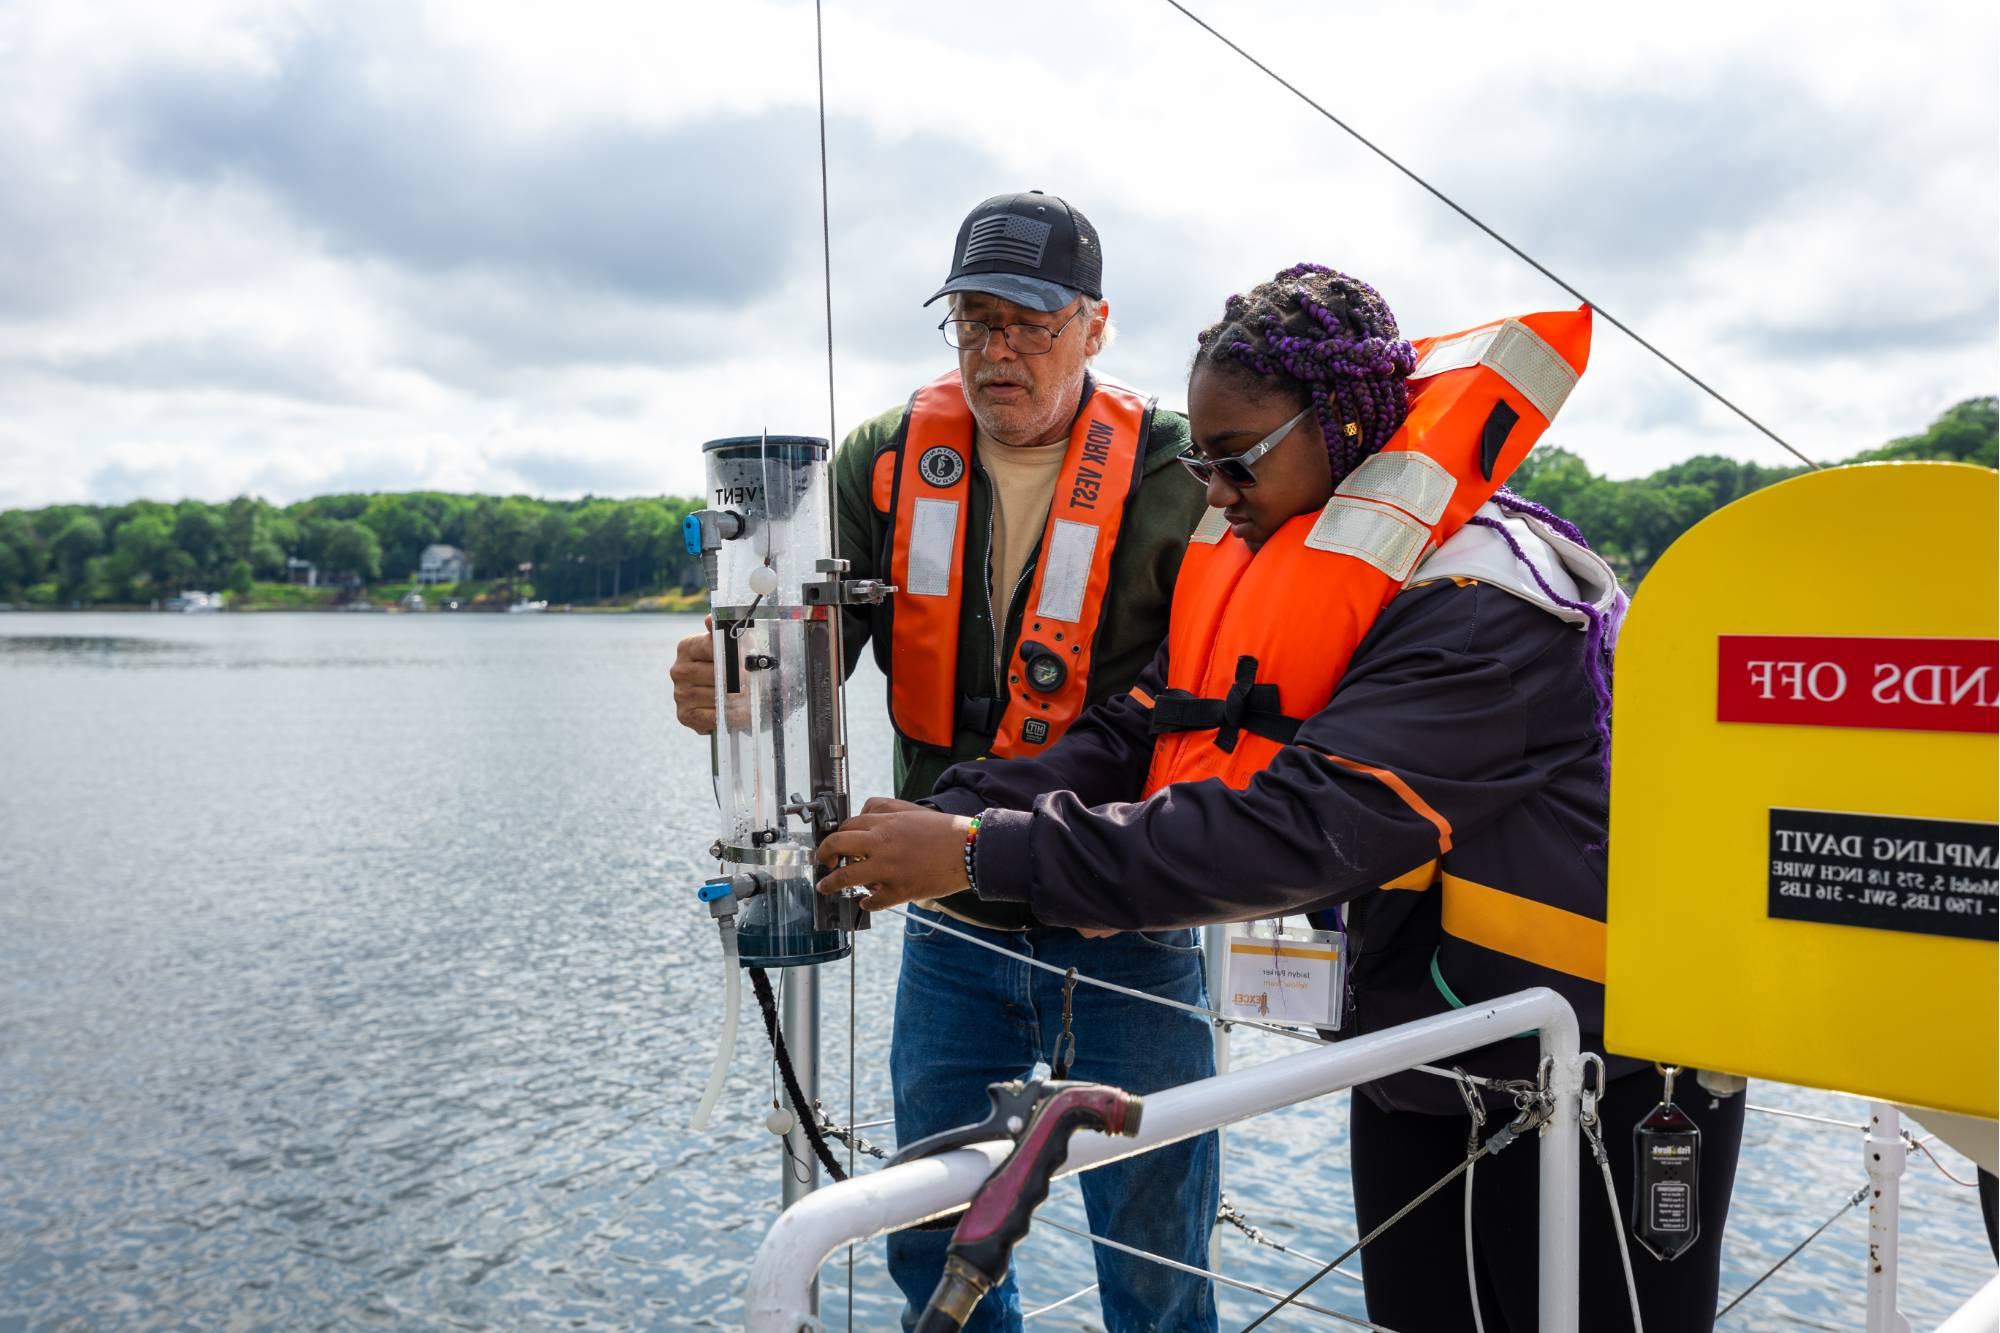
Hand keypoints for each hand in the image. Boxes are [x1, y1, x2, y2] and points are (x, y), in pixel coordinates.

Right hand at [669, 617, 750, 734]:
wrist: (729, 700)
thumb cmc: (731, 670)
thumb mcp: (730, 649)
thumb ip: (723, 633)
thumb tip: (709, 619)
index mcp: (687, 647)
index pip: (709, 645)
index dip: (731, 652)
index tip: (747, 658)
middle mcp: (679, 670)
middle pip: (712, 673)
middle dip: (736, 678)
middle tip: (754, 681)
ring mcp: (679, 693)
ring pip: (712, 695)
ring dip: (735, 698)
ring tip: (751, 697)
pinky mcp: (684, 715)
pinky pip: (709, 716)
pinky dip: (726, 715)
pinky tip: (737, 712)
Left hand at [815, 808, 972, 912]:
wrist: (970, 850)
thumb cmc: (944, 830)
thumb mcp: (911, 810)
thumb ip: (884, 809)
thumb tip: (862, 815)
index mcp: (884, 824)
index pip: (846, 827)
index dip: (835, 836)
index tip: (833, 845)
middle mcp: (881, 844)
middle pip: (836, 846)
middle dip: (823, 855)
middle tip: (822, 862)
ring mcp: (888, 869)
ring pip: (846, 877)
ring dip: (831, 883)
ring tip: (826, 887)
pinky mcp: (900, 890)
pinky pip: (872, 901)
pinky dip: (865, 903)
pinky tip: (864, 902)